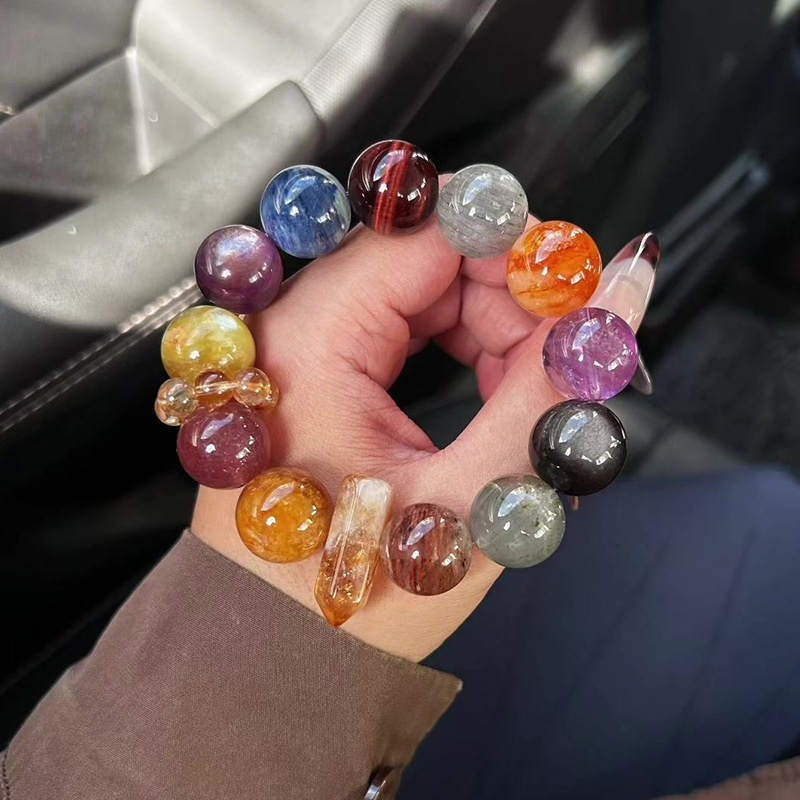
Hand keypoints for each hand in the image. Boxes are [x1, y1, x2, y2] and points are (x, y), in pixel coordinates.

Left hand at [192, 192, 562, 661]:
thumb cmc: (361, 592)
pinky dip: (465, 349)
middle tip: (563, 370)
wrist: (277, 653)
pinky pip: (408, 324)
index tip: (581, 302)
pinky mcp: (323, 366)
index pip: (431, 231)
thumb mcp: (473, 496)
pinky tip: (492, 402)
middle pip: (431, 254)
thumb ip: (552, 386)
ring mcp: (306, 341)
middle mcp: (296, 321)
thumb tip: (626, 288)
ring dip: (496, 330)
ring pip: (427, 288)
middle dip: (515, 301)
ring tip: (524, 404)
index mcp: (313, 339)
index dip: (522, 251)